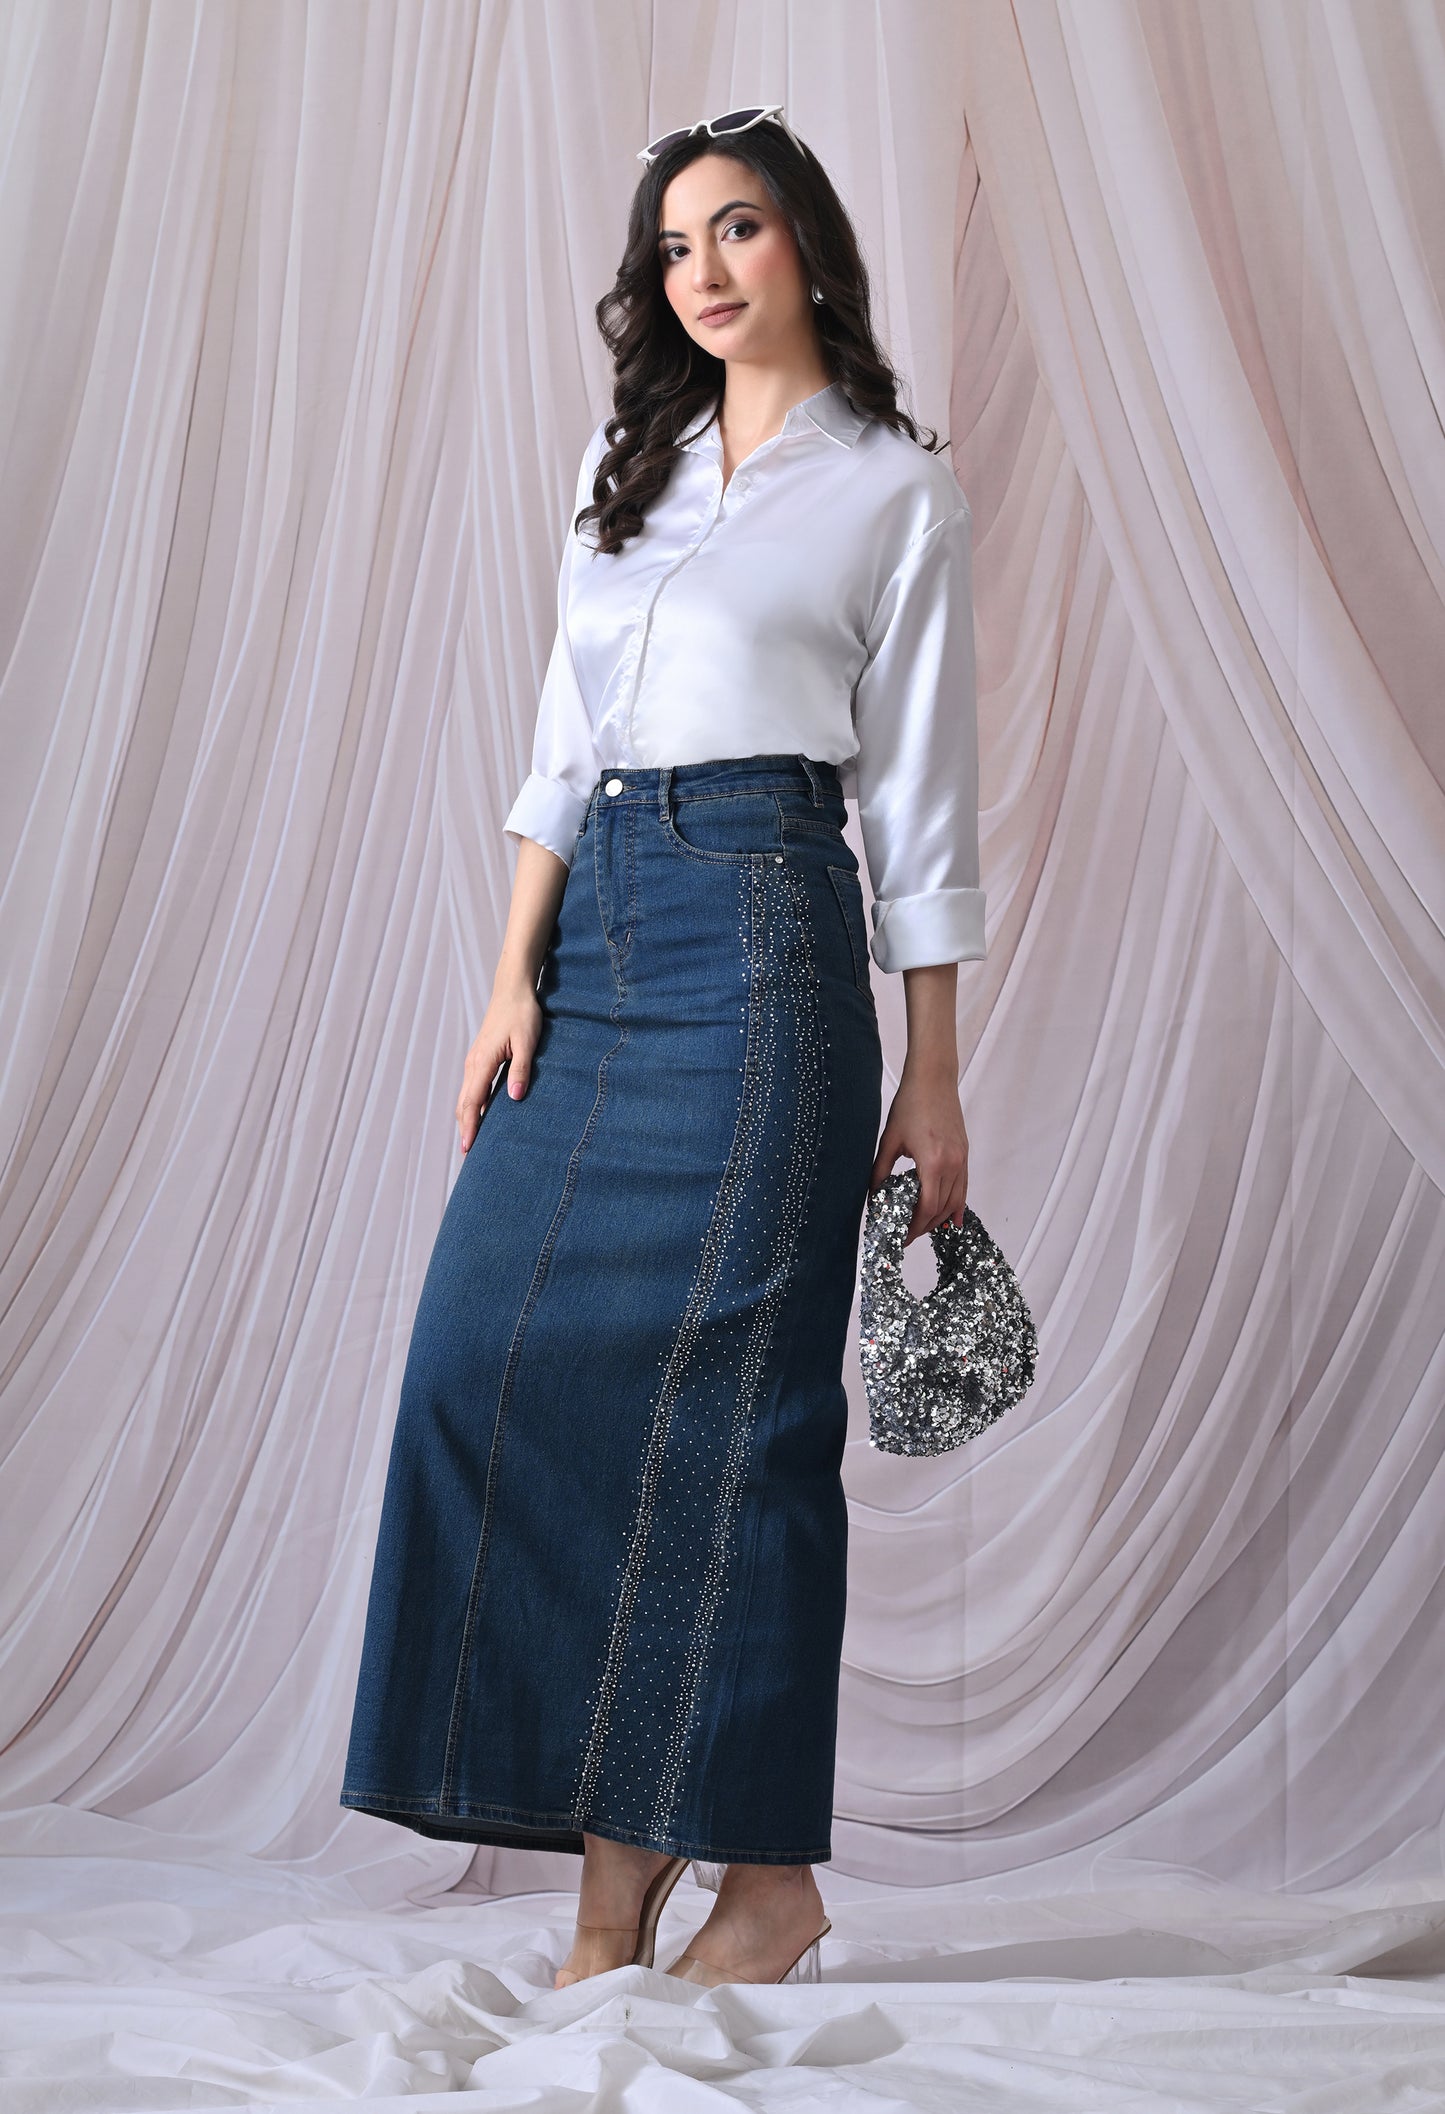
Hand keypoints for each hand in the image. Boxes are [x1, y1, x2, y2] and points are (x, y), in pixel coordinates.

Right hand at [455, 974, 543, 1152]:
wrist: (512, 990)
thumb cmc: (523, 1014)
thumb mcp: (527, 1042)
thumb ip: (521, 1069)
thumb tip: (514, 1098)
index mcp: (483, 1062)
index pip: (472, 1102)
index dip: (470, 1127)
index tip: (468, 1148)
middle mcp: (473, 1064)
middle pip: (464, 1103)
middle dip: (465, 1128)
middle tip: (468, 1154)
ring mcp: (474, 1061)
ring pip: (466, 1096)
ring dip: (467, 1118)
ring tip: (472, 1141)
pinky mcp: (480, 1058)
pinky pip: (472, 1088)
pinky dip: (473, 1105)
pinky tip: (482, 1116)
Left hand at [869, 1056, 968, 1245]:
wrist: (933, 1080)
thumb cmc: (910, 1105)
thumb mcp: (889, 1140)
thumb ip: (880, 1172)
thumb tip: (873, 1196)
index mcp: (933, 1163)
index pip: (926, 1208)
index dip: (914, 1228)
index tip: (902, 1237)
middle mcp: (953, 1165)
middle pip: (941, 1209)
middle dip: (924, 1226)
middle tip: (908, 1235)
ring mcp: (962, 1159)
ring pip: (955, 1201)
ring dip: (940, 1219)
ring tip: (924, 1229)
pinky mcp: (965, 1154)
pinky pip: (964, 1187)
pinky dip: (958, 1205)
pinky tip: (952, 1220)